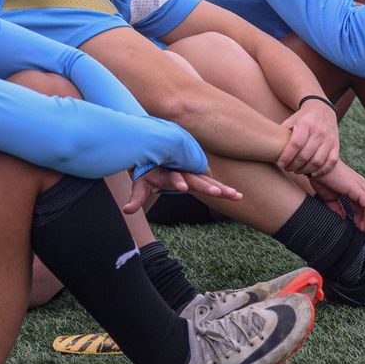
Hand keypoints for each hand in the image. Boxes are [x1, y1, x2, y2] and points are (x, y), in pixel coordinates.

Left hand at [122, 167, 239, 213]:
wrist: (158, 152)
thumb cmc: (150, 171)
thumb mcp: (141, 184)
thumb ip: (136, 197)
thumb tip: (126, 211)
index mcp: (169, 173)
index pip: (175, 178)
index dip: (178, 181)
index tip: (183, 187)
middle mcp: (184, 172)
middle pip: (197, 180)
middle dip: (207, 186)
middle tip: (219, 193)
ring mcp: (192, 174)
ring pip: (208, 181)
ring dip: (221, 188)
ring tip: (236, 196)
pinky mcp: (198, 176)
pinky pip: (211, 182)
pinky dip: (223, 189)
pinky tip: (238, 196)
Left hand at [278, 100, 339, 175]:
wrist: (322, 109)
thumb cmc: (301, 118)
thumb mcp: (290, 121)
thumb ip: (281, 134)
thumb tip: (267, 148)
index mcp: (306, 124)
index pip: (296, 144)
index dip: (287, 157)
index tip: (280, 164)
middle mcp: (319, 132)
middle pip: (305, 155)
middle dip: (294, 166)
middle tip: (287, 169)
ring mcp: (329, 139)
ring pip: (317, 161)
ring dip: (305, 170)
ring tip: (297, 171)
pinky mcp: (336, 145)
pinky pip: (331, 162)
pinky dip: (321, 171)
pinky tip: (312, 173)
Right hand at [308, 160, 364, 232]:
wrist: (317, 166)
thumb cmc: (322, 177)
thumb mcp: (330, 197)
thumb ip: (337, 207)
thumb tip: (342, 218)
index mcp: (356, 187)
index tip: (358, 226)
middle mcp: (362, 185)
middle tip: (362, 229)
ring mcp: (361, 186)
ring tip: (364, 228)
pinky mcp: (357, 188)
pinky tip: (363, 224)